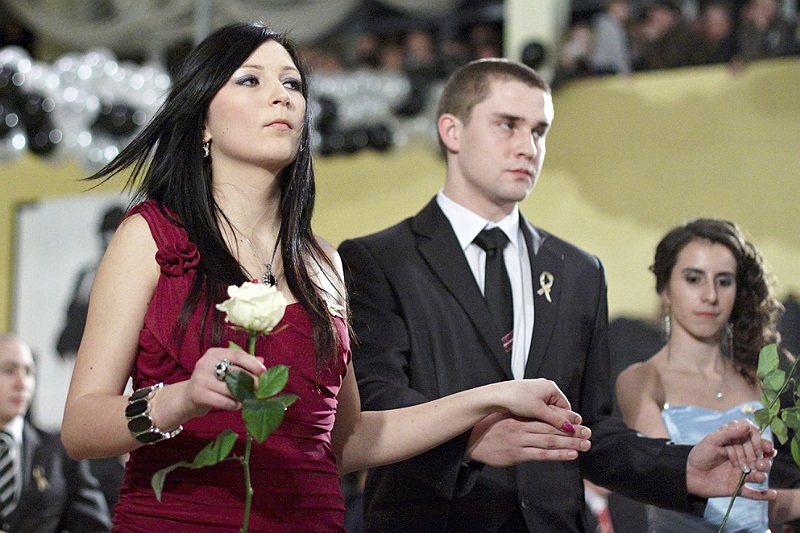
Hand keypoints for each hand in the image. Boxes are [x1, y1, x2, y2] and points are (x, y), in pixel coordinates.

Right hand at [183, 347, 266, 416]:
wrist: (187, 397)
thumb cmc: (211, 381)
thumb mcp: (224, 369)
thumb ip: (242, 364)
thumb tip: (262, 361)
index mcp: (214, 353)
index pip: (237, 355)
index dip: (252, 363)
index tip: (264, 371)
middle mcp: (206, 363)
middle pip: (235, 371)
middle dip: (251, 381)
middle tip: (260, 388)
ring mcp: (201, 379)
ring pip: (230, 388)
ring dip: (243, 395)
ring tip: (248, 398)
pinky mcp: (199, 394)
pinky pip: (223, 401)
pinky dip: (234, 404)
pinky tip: (237, 405)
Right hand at [466, 412, 591, 465]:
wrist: (470, 441)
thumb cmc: (488, 429)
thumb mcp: (505, 416)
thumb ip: (521, 417)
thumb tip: (540, 416)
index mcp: (520, 416)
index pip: (547, 417)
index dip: (565, 420)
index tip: (579, 421)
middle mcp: (522, 427)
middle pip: (552, 428)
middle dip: (572, 431)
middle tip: (588, 433)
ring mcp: (520, 441)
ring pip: (550, 441)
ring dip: (570, 443)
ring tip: (585, 445)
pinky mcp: (517, 454)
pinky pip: (541, 455)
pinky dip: (557, 455)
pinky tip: (570, 455)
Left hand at [686, 419, 775, 499]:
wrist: (689, 475)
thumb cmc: (700, 454)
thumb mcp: (712, 440)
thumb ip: (729, 433)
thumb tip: (747, 425)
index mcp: (736, 443)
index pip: (754, 439)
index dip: (759, 441)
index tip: (759, 447)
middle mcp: (742, 456)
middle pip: (759, 455)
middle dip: (758, 457)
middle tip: (753, 462)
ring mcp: (742, 472)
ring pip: (760, 472)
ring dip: (763, 472)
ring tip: (757, 474)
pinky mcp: (738, 486)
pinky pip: (754, 493)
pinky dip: (764, 495)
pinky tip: (772, 494)